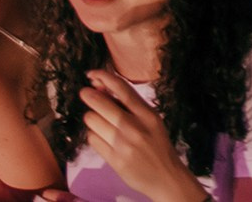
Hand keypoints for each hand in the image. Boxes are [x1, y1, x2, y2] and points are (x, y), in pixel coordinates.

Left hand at [79, 68, 207, 201]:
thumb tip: (101, 87)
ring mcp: (123, 144)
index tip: (91, 74)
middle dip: (88, 95)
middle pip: (101, 104)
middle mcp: (135, 127)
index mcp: (147, 114)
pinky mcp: (114, 160)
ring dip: (91, 117)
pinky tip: (101, 137)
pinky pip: (92, 139)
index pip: (122, 89)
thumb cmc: (157, 145)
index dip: (104, 77)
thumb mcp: (151, 121)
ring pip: (92, 121)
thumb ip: (130, 106)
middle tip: (85, 93)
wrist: (166, 177)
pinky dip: (93, 135)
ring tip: (98, 120)